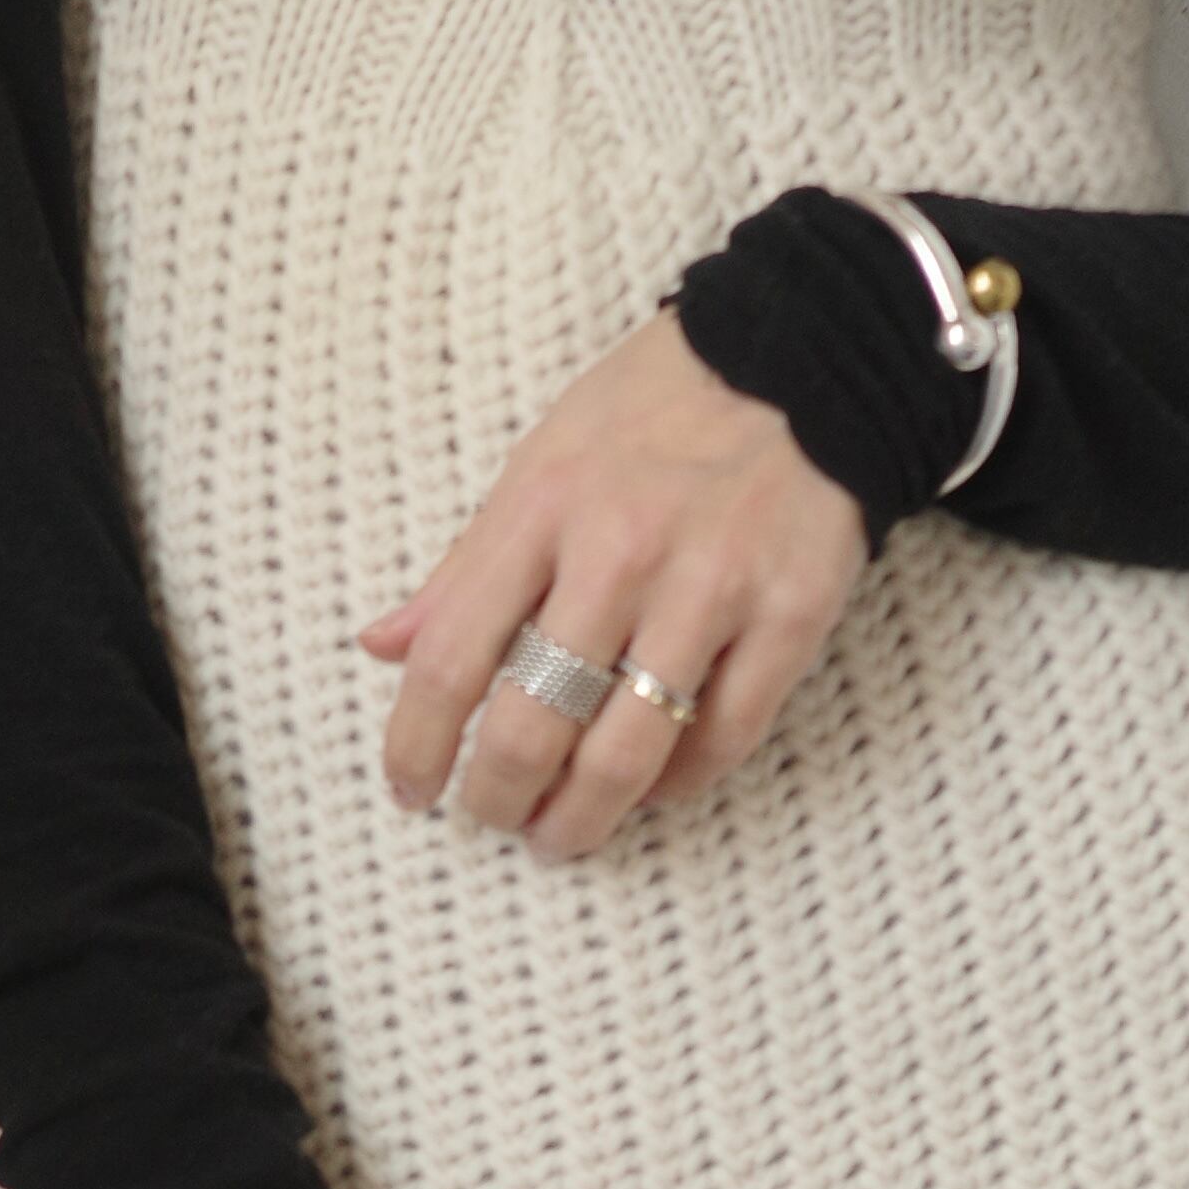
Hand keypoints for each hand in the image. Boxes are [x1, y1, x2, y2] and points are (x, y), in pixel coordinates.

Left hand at [358, 306, 870, 858]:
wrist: (805, 355)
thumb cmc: (657, 409)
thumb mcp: (540, 462)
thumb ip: (464, 567)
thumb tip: (382, 646)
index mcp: (543, 509)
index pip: (451, 659)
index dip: (417, 746)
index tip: (411, 789)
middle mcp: (621, 553)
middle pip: (534, 725)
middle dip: (499, 797)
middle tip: (493, 818)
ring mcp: (712, 589)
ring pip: (628, 753)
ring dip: (582, 817)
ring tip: (561, 833)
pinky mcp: (790, 615)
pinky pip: (723, 738)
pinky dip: (676, 785)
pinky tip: (647, 790)